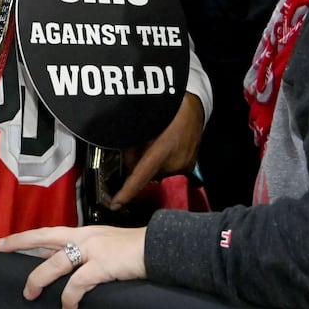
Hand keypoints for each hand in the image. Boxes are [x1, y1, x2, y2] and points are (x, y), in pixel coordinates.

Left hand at [0, 225, 147, 307]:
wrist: (158, 248)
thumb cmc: (134, 250)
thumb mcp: (106, 245)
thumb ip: (88, 253)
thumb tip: (71, 265)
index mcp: (84, 233)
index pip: (49, 233)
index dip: (27, 237)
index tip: (7, 240)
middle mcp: (84, 237)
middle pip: (44, 237)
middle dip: (20, 242)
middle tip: (0, 247)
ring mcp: (92, 250)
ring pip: (55, 263)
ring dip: (38, 279)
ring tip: (29, 294)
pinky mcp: (101, 265)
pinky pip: (77, 284)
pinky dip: (69, 297)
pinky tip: (68, 307)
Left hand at [109, 93, 204, 208]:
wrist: (193, 104)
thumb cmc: (165, 109)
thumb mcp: (143, 125)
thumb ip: (134, 147)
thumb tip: (129, 164)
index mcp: (161, 151)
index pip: (139, 178)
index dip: (126, 193)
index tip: (115, 204)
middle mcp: (174, 163)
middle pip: (149, 175)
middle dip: (141, 168)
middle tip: (137, 149)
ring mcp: (185, 165)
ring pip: (160, 172)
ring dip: (153, 165)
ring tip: (153, 143)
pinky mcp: (190, 163)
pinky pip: (171, 168)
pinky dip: (163, 162)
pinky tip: (164, 145)